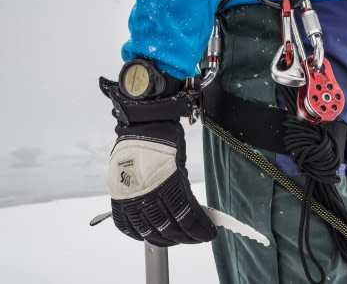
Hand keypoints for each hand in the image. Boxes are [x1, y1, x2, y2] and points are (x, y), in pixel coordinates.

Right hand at [100, 77, 216, 246]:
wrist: (142, 125)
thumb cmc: (165, 140)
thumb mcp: (180, 165)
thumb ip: (182, 191)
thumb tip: (189, 213)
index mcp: (167, 181)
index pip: (186, 216)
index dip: (199, 230)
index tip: (209, 234)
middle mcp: (148, 191)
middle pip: (168, 227)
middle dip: (186, 237)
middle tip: (195, 238)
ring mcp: (130, 195)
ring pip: (148, 230)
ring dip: (164, 239)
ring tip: (175, 240)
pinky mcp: (118, 195)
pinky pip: (124, 224)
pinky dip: (136, 234)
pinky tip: (147, 235)